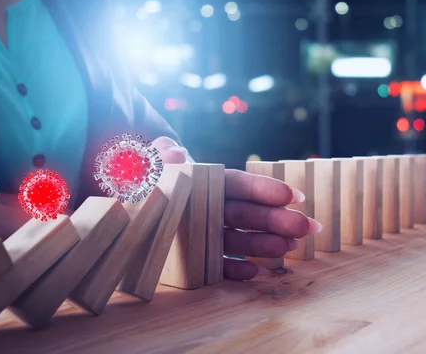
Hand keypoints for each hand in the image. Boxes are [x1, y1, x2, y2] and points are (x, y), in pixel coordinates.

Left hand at [152, 136, 322, 280]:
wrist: (118, 206)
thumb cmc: (136, 179)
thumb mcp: (143, 163)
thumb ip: (159, 157)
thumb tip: (176, 151)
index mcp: (203, 182)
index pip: (237, 185)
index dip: (264, 190)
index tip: (292, 195)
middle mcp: (209, 208)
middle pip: (247, 213)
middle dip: (278, 219)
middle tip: (307, 227)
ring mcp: (204, 234)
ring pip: (240, 239)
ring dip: (267, 244)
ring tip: (292, 248)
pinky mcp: (195, 258)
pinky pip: (218, 265)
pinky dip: (235, 269)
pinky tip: (256, 273)